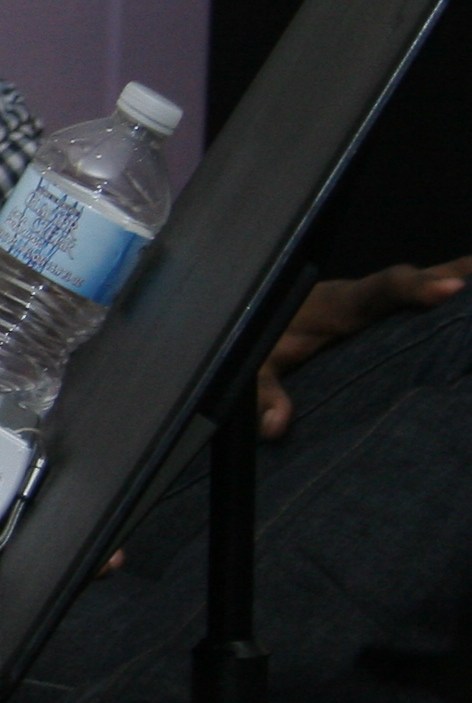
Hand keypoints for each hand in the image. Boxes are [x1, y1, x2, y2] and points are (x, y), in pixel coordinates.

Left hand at [256, 255, 471, 436]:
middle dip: (459, 275)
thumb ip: (263, 393)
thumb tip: (275, 427)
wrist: (254, 316)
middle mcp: (364, 297)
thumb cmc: (259, 339)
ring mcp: (379, 303)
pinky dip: (457, 295)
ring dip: (463, 279)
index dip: (416, 287)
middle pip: (418, 279)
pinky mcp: (386, 313)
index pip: (379, 291)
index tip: (450, 289)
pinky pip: (425, 301)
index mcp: (335, 304)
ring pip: (430, 283)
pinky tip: (469, 300)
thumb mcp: (252, 366)